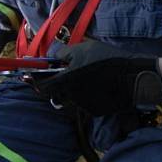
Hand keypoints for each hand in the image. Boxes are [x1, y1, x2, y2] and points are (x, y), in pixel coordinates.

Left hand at [35, 40, 161, 115]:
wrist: (133, 77)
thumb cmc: (107, 59)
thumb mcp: (83, 49)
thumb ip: (63, 55)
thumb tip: (51, 60)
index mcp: (66, 80)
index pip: (41, 86)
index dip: (33, 81)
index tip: (28, 77)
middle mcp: (71, 96)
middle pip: (54, 94)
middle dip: (53, 86)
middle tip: (59, 76)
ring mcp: (82, 106)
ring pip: (68, 99)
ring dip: (69, 91)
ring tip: (82, 79)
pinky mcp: (93, 112)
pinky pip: (82, 104)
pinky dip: (84, 96)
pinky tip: (95, 87)